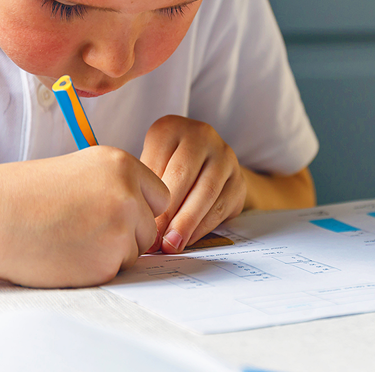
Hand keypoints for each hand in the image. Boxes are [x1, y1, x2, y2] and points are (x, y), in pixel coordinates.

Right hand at [0, 146, 168, 287]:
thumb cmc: (27, 193)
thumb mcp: (81, 170)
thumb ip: (117, 186)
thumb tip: (145, 213)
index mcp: (122, 165)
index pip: (161, 196)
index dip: (140, 208)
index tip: (114, 211)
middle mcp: (127, 195)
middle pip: (150, 227)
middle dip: (126, 233)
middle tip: (84, 228)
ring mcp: (119, 230)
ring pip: (134, 252)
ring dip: (109, 252)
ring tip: (70, 237)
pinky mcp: (106, 263)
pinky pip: (114, 271)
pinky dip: (93, 269)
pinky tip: (65, 253)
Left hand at [140, 115, 246, 253]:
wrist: (208, 164)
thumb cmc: (166, 166)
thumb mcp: (151, 164)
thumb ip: (144, 183)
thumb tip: (135, 219)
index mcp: (171, 128)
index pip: (157, 163)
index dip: (147, 196)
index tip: (137, 222)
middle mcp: (201, 135)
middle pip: (183, 176)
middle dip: (167, 213)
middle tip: (155, 240)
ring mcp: (224, 156)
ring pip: (205, 193)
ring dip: (186, 224)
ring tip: (171, 245)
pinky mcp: (239, 180)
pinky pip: (220, 207)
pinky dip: (202, 227)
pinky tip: (187, 240)